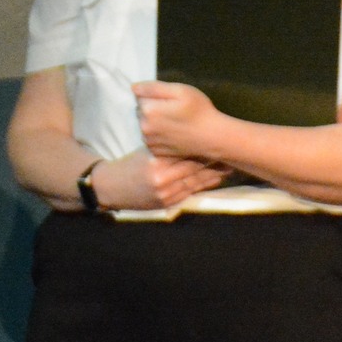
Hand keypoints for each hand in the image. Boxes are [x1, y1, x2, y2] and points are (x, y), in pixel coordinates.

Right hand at [90, 147, 227, 209]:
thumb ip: (165, 147)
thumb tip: (188, 138)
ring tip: (229, 167)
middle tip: (230, 154)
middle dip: (213, 162)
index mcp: (156, 163)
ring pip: (195, 183)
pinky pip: (189, 194)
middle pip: (194, 169)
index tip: (218, 141)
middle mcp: (162, 180)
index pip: (186, 155)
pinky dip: (203, 186)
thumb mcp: (144, 151)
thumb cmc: (128, 164)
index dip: (204, 149)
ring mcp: (165, 194)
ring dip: (213, 175)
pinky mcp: (166, 204)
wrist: (111, 188)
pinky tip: (214, 180)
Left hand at [133, 81, 229, 159]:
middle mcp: (144, 127)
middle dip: (153, 109)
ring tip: (175, 123)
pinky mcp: (155, 152)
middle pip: (141, 111)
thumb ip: (154, 88)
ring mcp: (150, 142)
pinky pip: (151, 138)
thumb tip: (133, 87)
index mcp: (149, 110)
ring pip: (145, 125)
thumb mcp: (180, 91)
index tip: (171, 100)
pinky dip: (158, 135)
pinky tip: (173, 134)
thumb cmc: (199, 111)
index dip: (156, 96)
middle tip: (174, 111)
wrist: (212, 137)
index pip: (140, 96)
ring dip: (154, 122)